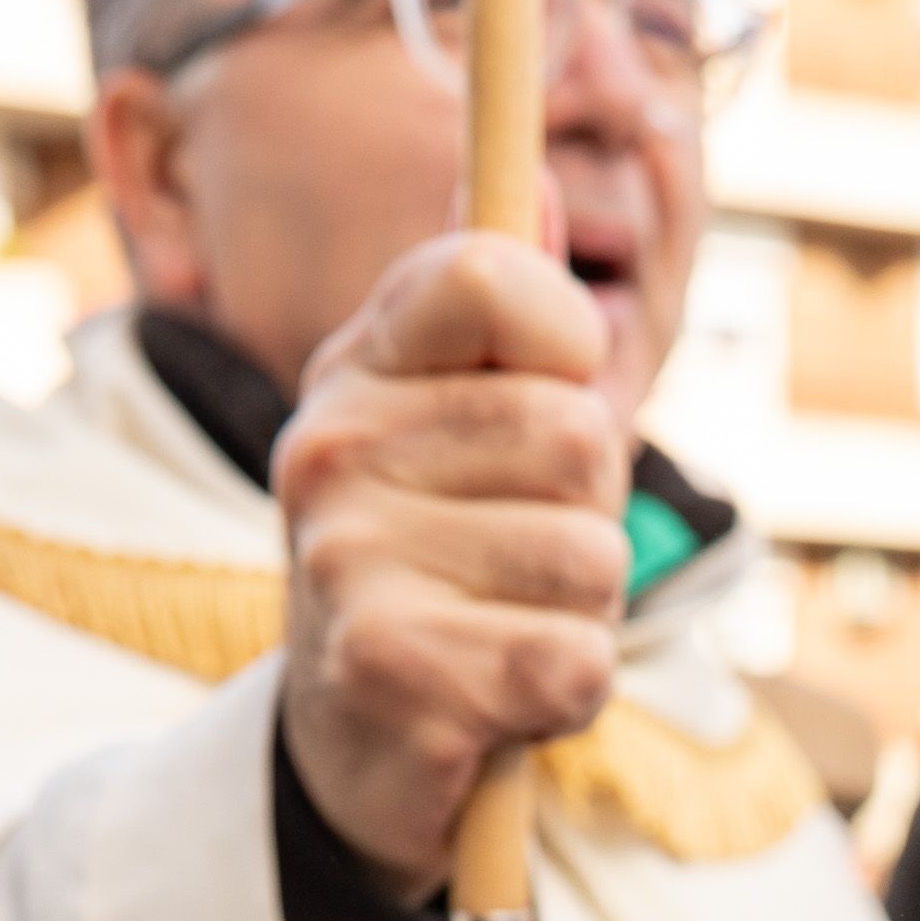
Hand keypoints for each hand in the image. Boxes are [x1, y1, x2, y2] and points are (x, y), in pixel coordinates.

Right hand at [273, 233, 634, 894]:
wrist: (348, 744)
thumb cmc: (441, 561)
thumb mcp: (459, 428)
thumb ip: (505, 318)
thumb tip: (539, 176)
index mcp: (355, 368)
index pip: (489, 272)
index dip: (565, 334)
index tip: (549, 388)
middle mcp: (329, 447)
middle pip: (578, 431)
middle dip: (588, 507)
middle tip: (512, 554)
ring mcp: (346, 560)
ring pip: (590, 555)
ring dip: (581, 608)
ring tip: (501, 623)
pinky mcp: (388, 671)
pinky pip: (577, 660)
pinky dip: (569, 692)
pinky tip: (501, 695)